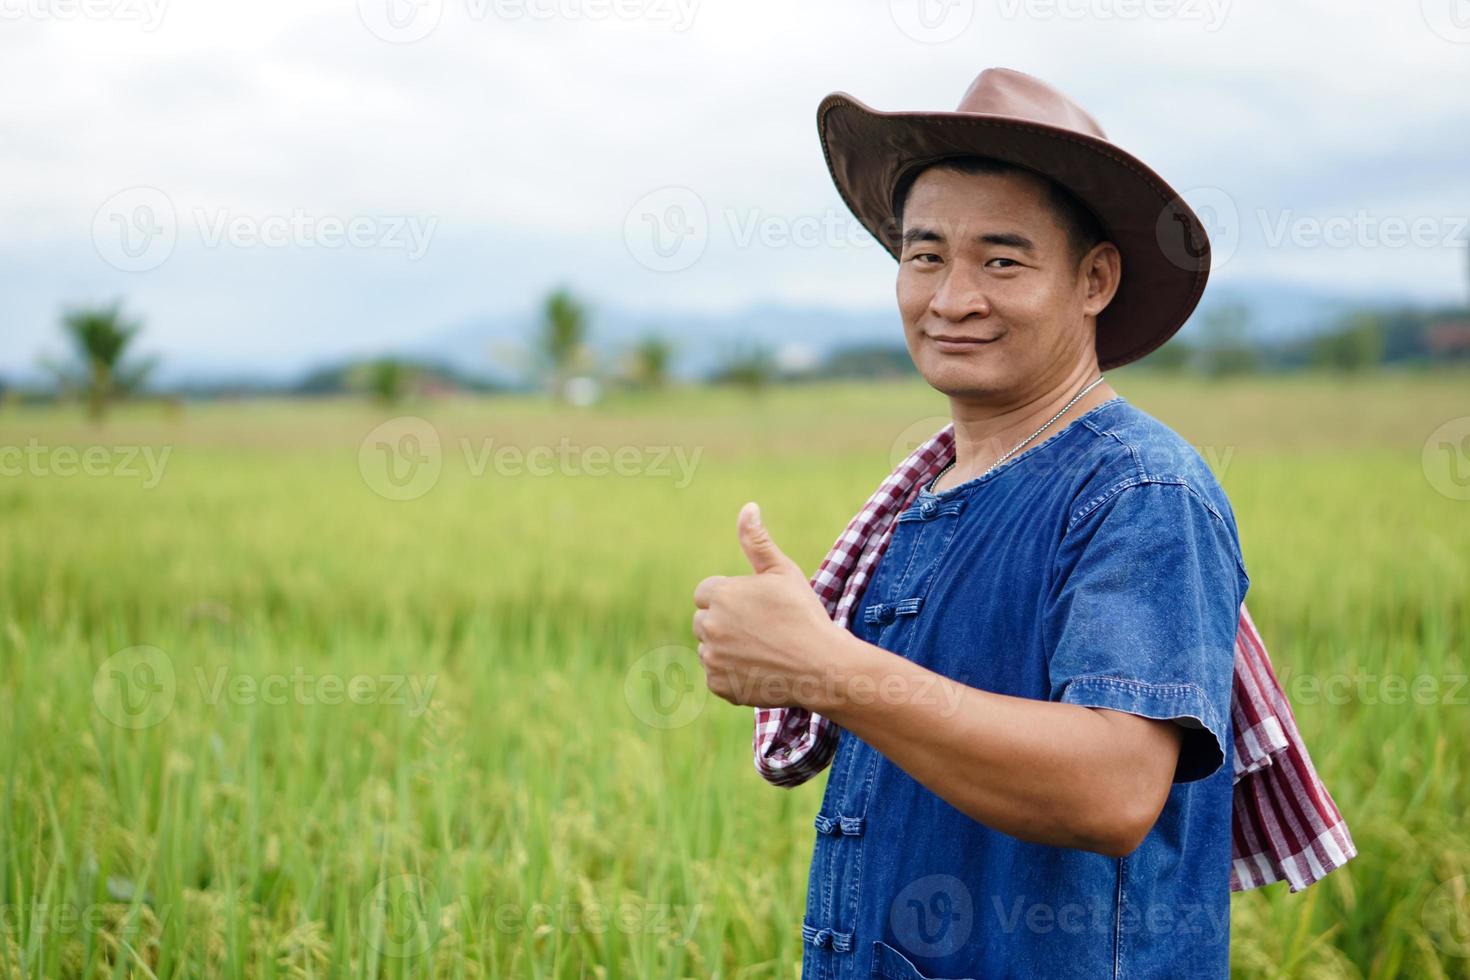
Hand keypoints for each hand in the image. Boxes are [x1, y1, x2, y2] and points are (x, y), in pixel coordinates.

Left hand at [692, 502, 841, 707]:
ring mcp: (712, 659)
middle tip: (761, 629)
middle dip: (724, 622)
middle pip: (704, 620)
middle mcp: (709, 627)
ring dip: (726, 648)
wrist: (822, 666)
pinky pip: (716, 675)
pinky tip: (759, 669)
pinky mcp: (719, 686)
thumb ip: (757, 542)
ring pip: (709, 648)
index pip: (706, 593)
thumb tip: (748, 507)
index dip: (731, 598)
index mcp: (721, 595)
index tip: (755, 607)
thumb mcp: (783, 572)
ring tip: (762, 649)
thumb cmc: (804, 615)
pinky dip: (732, 674)